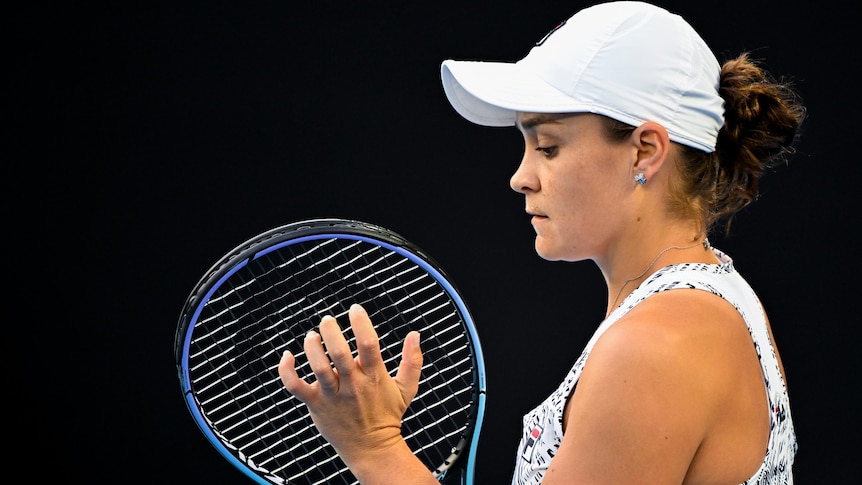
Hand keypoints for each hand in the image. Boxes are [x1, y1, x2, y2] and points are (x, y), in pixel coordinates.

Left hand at [278, 303, 423, 466]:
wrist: (372, 449)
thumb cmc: (388, 415)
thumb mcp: (407, 389)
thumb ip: (413, 361)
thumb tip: (415, 334)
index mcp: (374, 377)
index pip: (369, 344)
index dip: (361, 323)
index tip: (355, 309)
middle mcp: (353, 386)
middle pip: (339, 354)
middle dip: (331, 332)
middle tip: (327, 319)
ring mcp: (333, 396)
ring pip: (319, 368)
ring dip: (312, 348)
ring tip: (311, 336)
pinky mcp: (316, 405)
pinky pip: (295, 386)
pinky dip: (287, 370)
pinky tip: (288, 355)